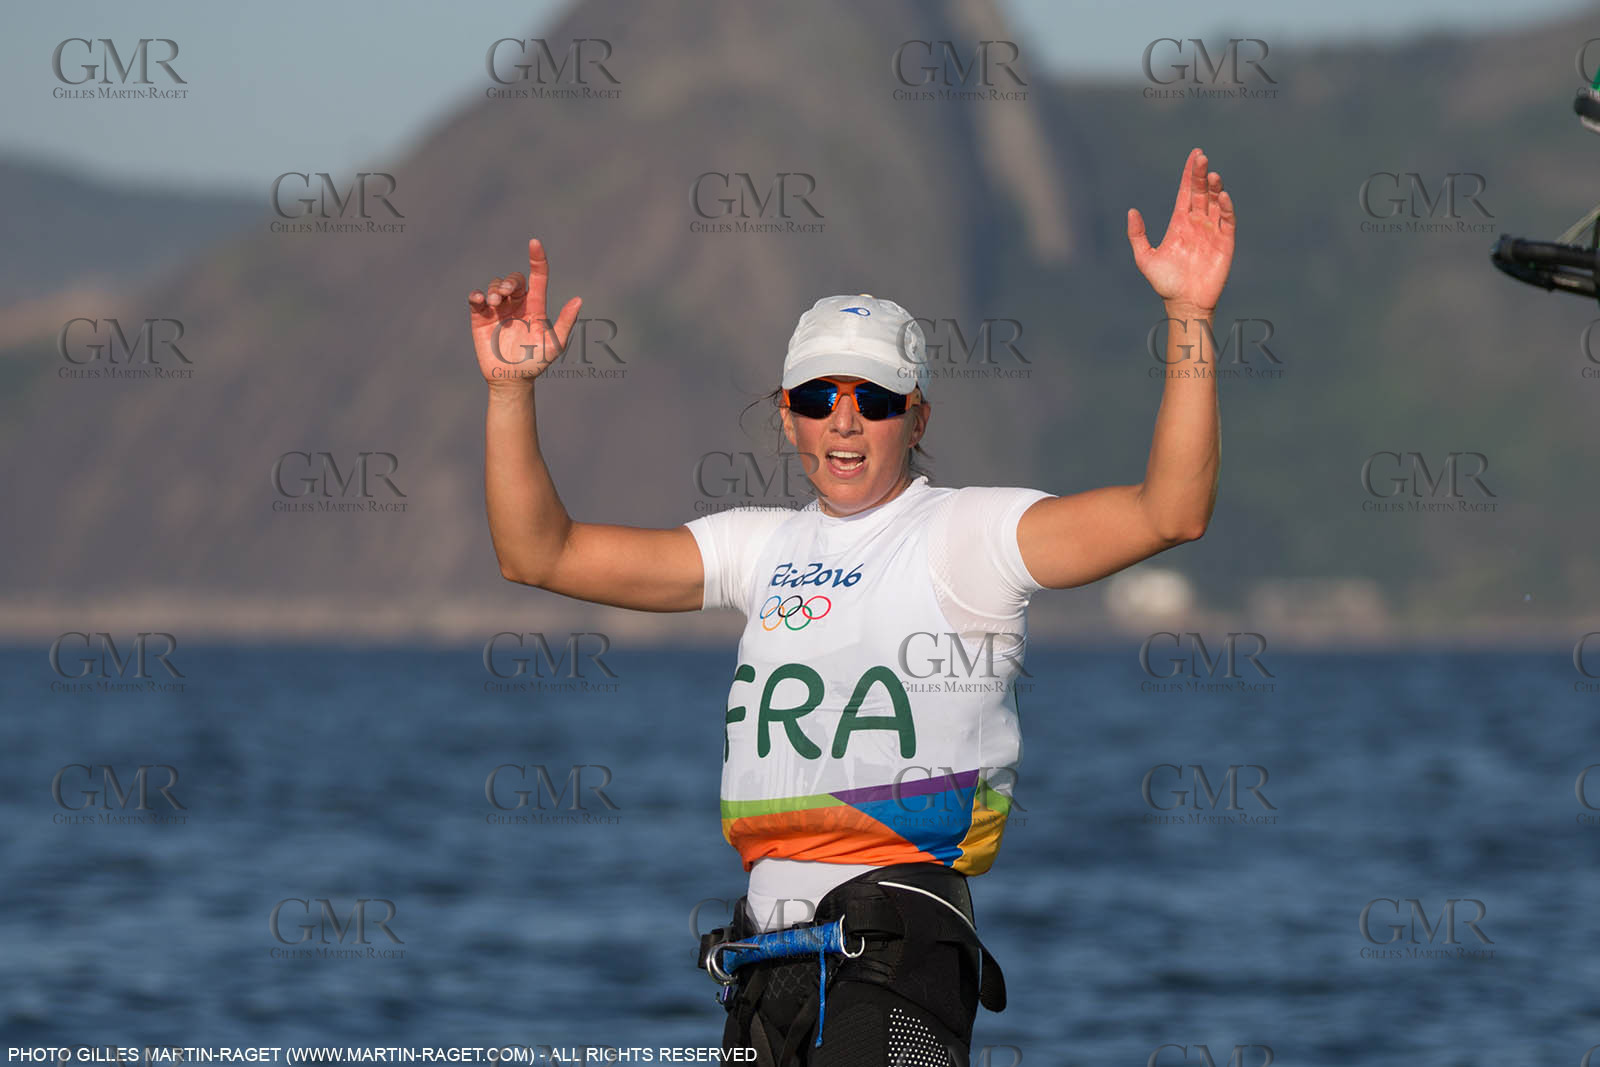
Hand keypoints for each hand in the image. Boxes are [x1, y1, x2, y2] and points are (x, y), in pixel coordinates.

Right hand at [467, 238, 582, 387]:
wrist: (512, 380)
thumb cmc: (536, 363)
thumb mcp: (555, 344)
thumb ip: (565, 322)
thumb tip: (578, 299)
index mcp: (535, 306)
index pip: (538, 277)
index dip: (537, 258)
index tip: (535, 242)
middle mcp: (517, 304)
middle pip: (513, 279)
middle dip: (509, 281)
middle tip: (506, 295)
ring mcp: (498, 310)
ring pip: (495, 286)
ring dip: (494, 290)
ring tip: (494, 303)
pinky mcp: (480, 318)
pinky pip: (476, 299)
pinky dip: (476, 295)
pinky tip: (480, 300)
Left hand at [1127, 147, 1235, 314]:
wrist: (1183, 303)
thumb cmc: (1165, 283)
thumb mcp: (1145, 258)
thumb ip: (1138, 235)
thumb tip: (1132, 211)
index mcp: (1179, 223)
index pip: (1186, 192)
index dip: (1189, 174)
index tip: (1194, 154)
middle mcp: (1197, 223)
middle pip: (1201, 193)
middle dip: (1200, 174)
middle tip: (1201, 157)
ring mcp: (1212, 231)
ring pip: (1215, 203)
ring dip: (1214, 188)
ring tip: (1211, 174)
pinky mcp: (1225, 242)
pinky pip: (1227, 220)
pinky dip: (1226, 207)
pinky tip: (1222, 196)